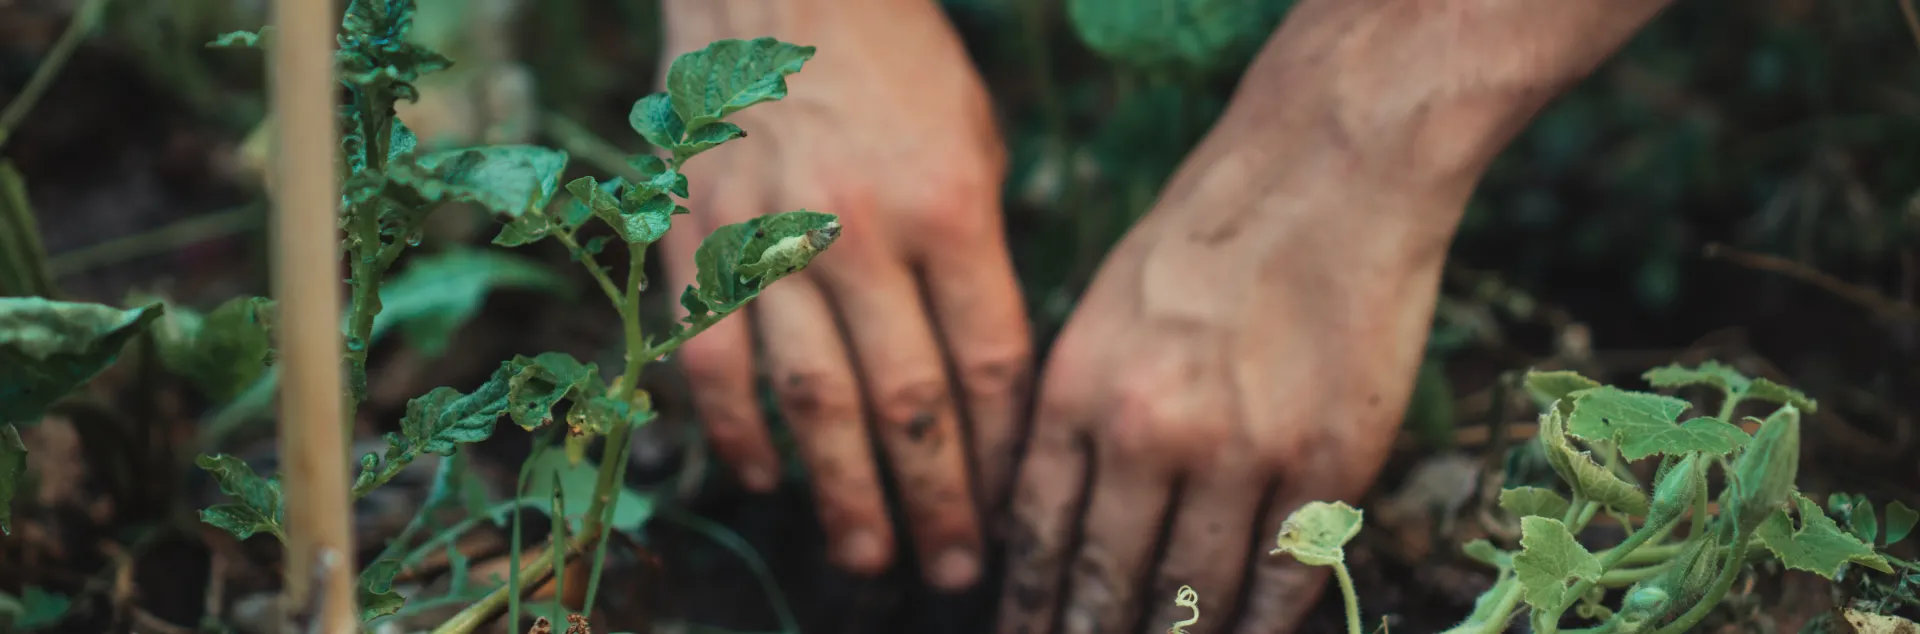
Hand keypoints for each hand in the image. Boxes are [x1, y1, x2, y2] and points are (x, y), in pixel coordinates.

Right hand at [657, 0, 1029, 589]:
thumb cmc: (898, 67)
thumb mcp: (974, 144)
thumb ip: (980, 258)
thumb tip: (990, 382)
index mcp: (949, 207)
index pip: (988, 365)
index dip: (1002, 454)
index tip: (1012, 511)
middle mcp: (859, 233)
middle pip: (908, 404)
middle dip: (937, 503)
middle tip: (952, 575)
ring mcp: (769, 241)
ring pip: (812, 401)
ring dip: (842, 494)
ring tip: (869, 557)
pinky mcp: (698, 241)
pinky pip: (715, 360)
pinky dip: (739, 431)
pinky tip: (768, 480)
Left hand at [993, 103, 1461, 633]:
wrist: (1329, 166)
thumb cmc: (1207, 231)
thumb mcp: (1101, 311)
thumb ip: (1072, 414)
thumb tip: (1045, 519)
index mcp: (1079, 391)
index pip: (1038, 537)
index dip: (1031, 605)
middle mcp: (1149, 433)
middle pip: (1108, 581)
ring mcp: (1243, 453)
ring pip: (1195, 594)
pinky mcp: (1329, 462)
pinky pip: (1285, 578)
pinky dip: (1260, 624)